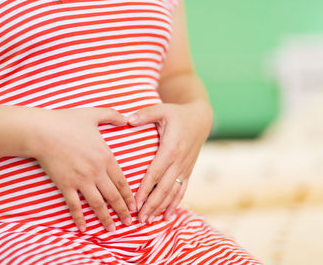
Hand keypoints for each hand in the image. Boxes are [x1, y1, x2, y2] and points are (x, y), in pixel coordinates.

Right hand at [28, 107, 135, 231]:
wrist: (43, 131)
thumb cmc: (68, 121)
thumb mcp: (94, 114)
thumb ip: (113, 115)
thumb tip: (127, 118)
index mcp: (106, 157)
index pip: (122, 181)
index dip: (129, 196)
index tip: (134, 206)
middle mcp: (97, 172)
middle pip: (113, 196)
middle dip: (123, 211)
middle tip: (129, 222)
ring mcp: (81, 180)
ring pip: (98, 204)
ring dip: (106, 219)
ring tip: (112, 230)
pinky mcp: (66, 185)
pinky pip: (75, 206)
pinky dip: (79, 218)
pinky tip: (83, 228)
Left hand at [127, 100, 212, 222]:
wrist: (201, 119)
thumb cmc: (178, 114)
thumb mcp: (162, 110)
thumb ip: (145, 114)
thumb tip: (127, 120)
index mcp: (171, 149)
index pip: (155, 173)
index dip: (145, 189)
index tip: (135, 202)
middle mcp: (179, 162)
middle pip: (164, 188)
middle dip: (152, 205)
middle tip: (139, 219)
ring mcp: (185, 168)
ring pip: (173, 192)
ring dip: (161, 208)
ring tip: (149, 220)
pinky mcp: (188, 171)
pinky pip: (182, 190)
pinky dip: (174, 204)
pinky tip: (167, 216)